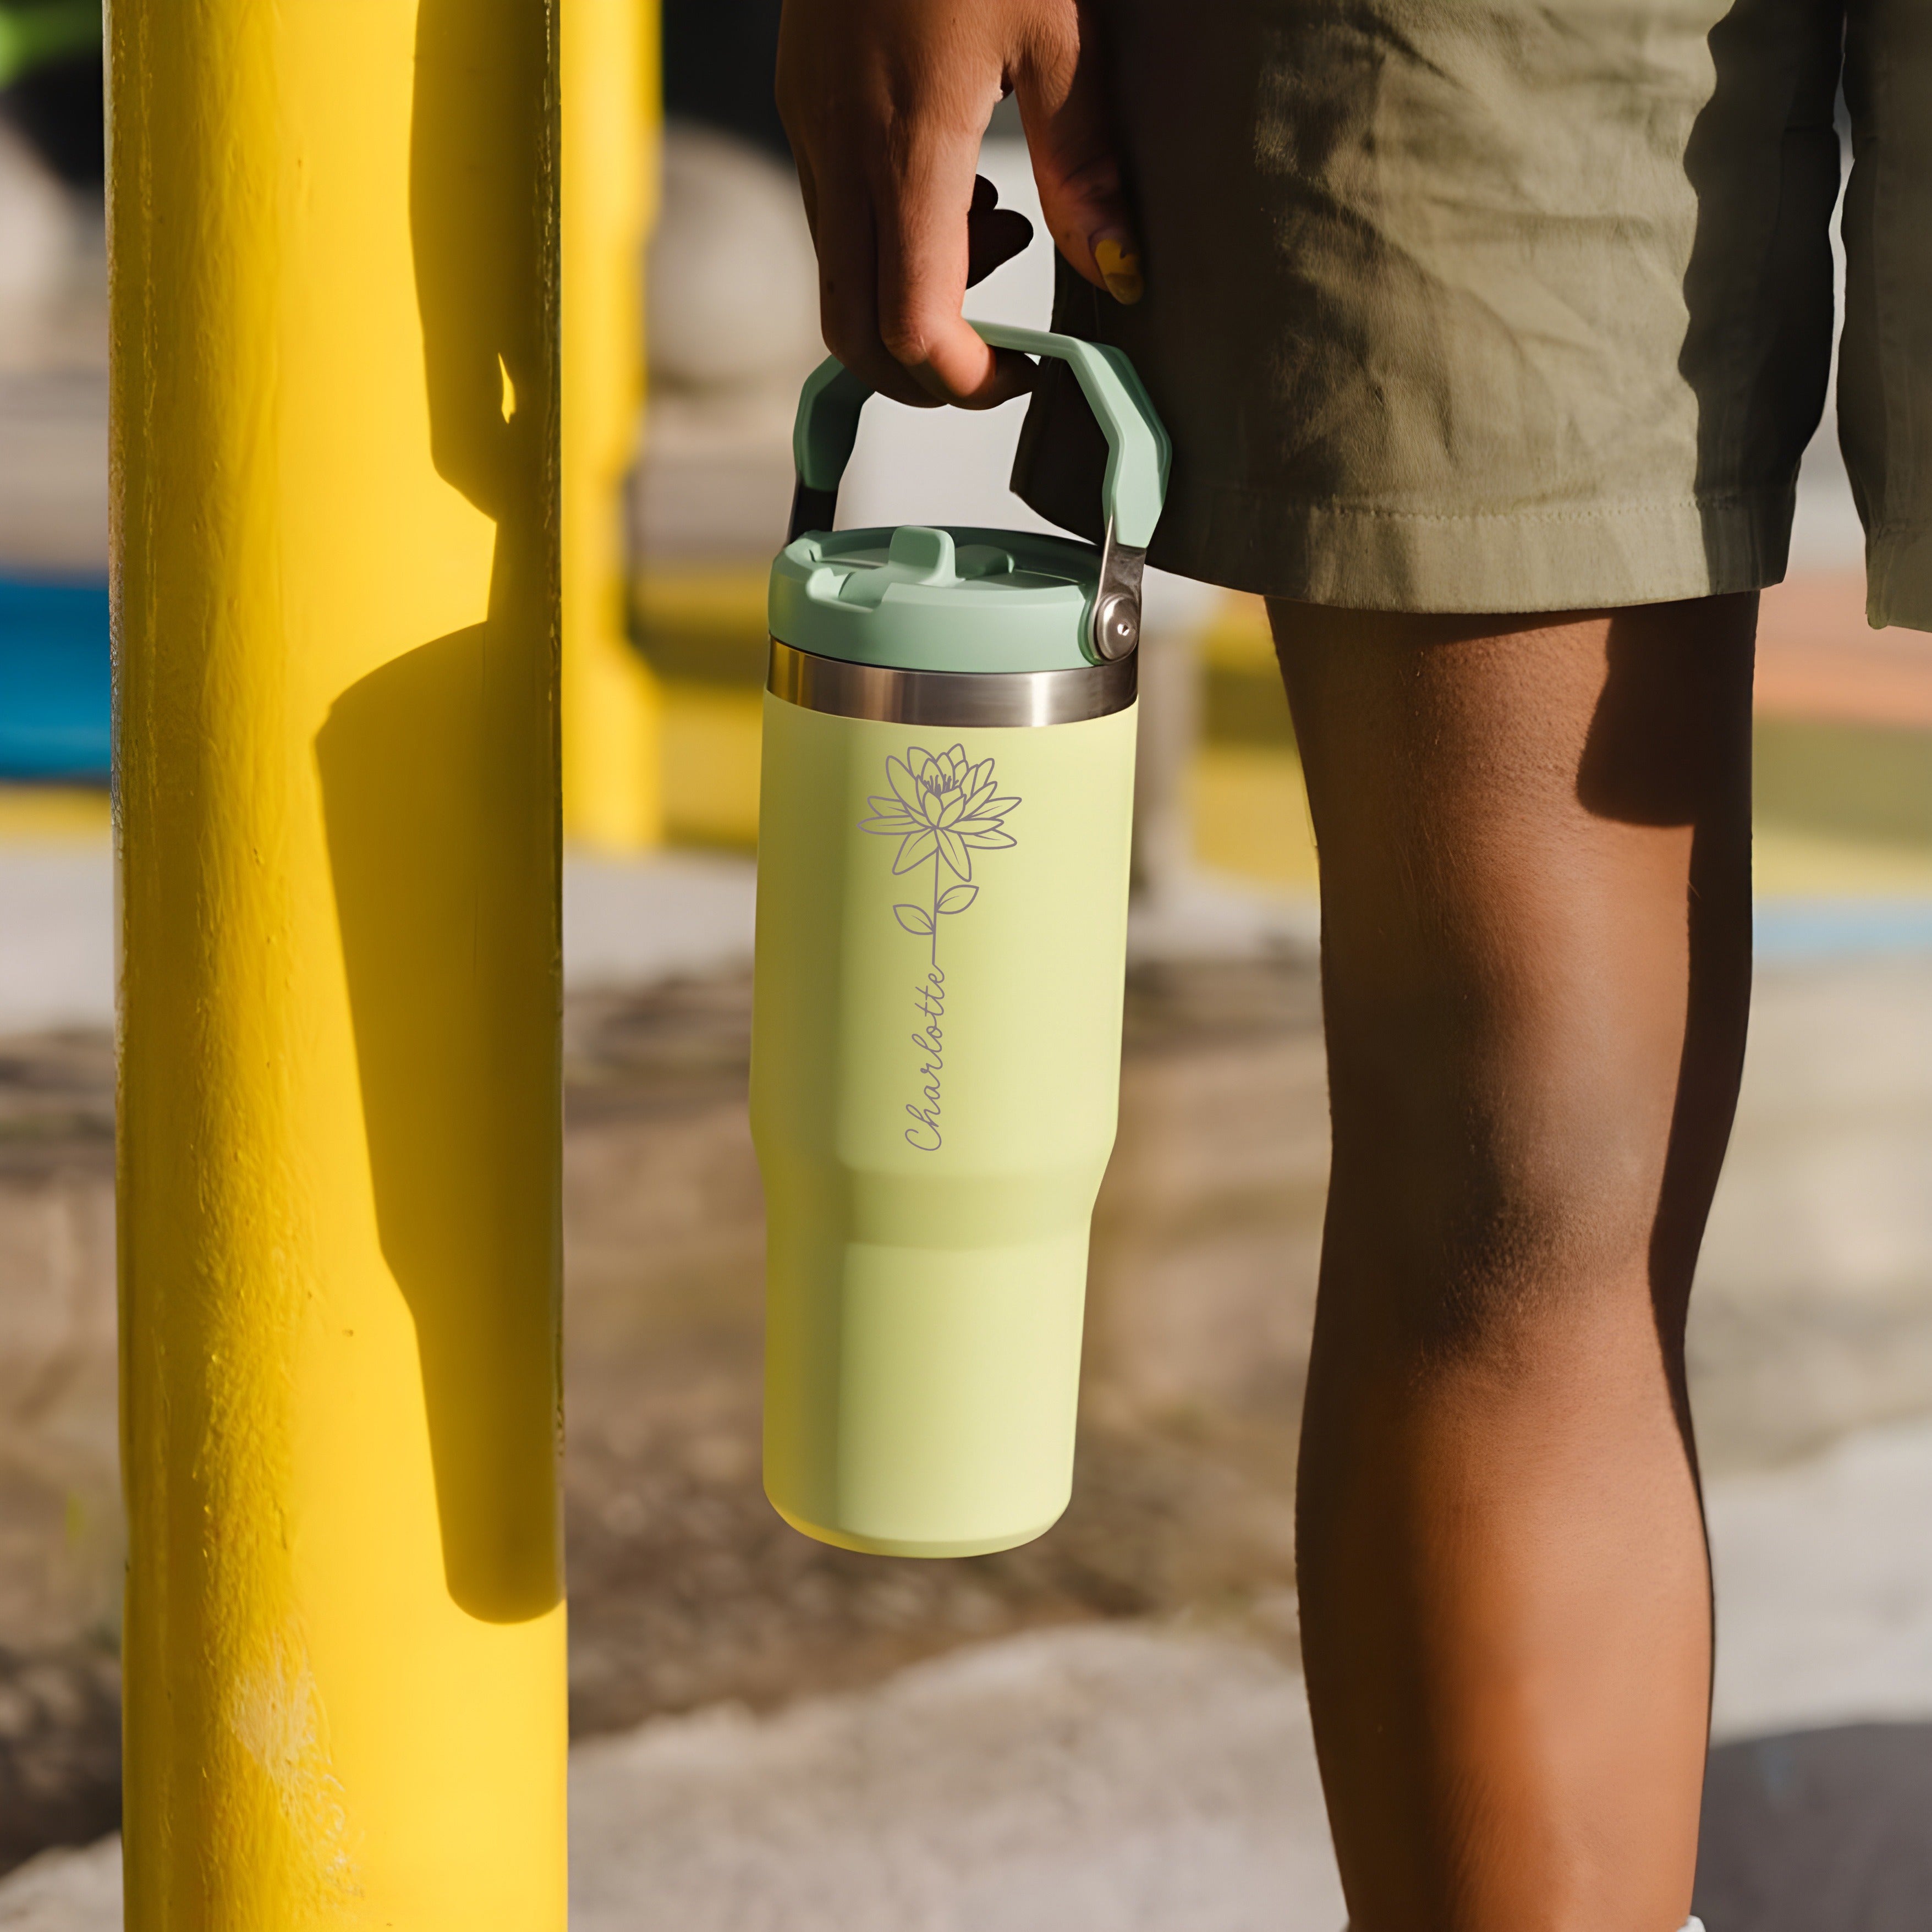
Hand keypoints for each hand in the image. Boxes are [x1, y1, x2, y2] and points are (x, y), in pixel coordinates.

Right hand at [776, 0, 1141, 409]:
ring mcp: (809, 132)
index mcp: (903, 151)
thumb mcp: (1061, 34)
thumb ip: (1088, 166)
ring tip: (1001, 225)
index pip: (910, 330)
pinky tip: (956, 179)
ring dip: (915, 295)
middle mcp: (837, 156)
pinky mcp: (803, 106)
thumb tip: (1122, 272)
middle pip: (853, 332)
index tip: (1027, 373)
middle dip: (927, 368)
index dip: (967, 382)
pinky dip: (895, 238)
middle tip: (1003, 343)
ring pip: (839, 278)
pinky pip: (835, 216)